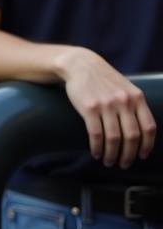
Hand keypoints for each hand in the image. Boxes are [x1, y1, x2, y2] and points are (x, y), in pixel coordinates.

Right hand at [58, 47, 155, 167]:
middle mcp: (123, 101)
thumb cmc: (103, 79)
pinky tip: (96, 153)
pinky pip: (96, 134)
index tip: (142, 156)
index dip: (147, 145)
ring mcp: (106, 104)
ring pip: (114, 138)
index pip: (149, 128)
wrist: (79, 64)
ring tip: (109, 161)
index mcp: (136, 97)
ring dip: (112, 155)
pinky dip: (97, 147)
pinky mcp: (89, 108)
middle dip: (128, 155)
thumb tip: (141, 132)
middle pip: (132, 137)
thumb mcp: (125, 88)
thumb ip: (134, 105)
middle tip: (124, 164)